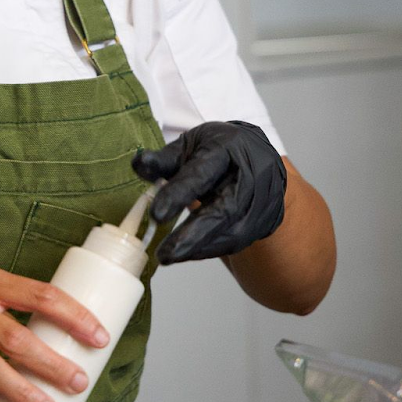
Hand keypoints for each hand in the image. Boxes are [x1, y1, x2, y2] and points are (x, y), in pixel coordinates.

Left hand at [133, 121, 286, 263]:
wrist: (259, 157)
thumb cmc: (219, 150)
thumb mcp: (191, 145)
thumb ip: (164, 160)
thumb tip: (138, 165)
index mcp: (228, 147)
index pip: (202, 173)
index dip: (179, 193)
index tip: (156, 215)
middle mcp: (251, 174)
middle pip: (225, 209)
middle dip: (194, 234)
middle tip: (166, 254)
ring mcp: (261, 200)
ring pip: (233, 231)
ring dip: (199, 247)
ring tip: (169, 255)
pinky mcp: (263, 222)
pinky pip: (236, 241)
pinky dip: (208, 249)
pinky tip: (187, 252)